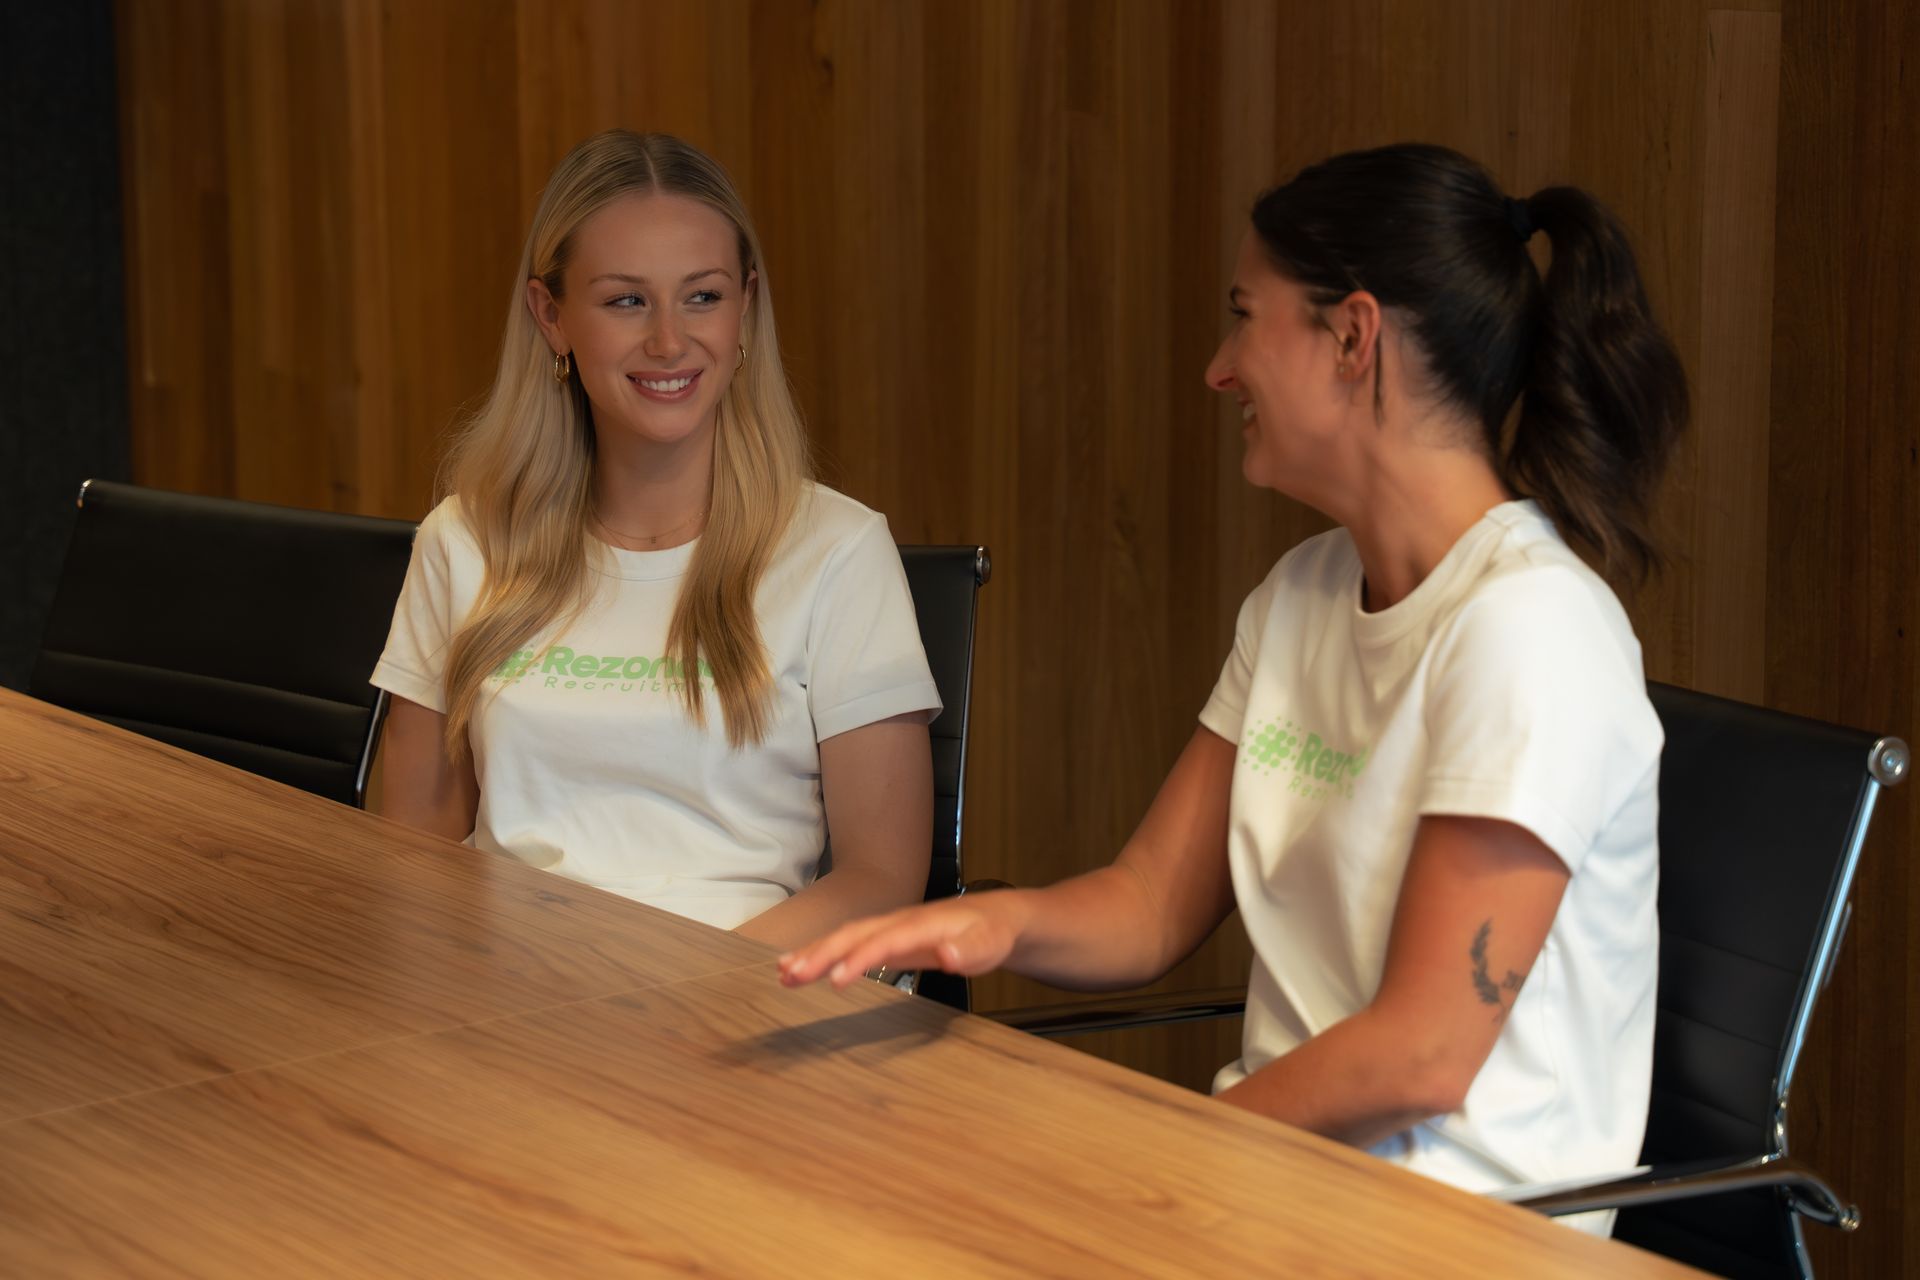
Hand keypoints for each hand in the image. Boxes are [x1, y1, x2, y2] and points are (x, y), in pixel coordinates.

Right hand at [776, 895, 1025, 990]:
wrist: (995, 917)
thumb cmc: (990, 933)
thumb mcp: (991, 943)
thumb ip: (972, 949)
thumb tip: (951, 957)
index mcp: (922, 924)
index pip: (886, 941)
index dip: (861, 958)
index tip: (836, 979)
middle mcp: (898, 922)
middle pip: (854, 935)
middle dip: (822, 953)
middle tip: (791, 974)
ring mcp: (888, 929)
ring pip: (844, 937)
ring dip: (814, 954)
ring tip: (783, 973)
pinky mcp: (884, 940)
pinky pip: (847, 945)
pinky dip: (821, 955)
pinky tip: (798, 970)